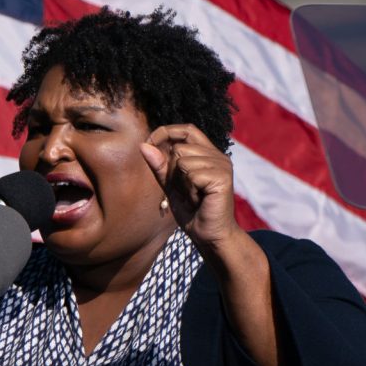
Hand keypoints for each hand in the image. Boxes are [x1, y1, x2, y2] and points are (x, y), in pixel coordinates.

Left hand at [139, 124, 241, 249]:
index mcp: (207, 154)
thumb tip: (143, 145)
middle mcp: (217, 156)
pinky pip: (191, 174)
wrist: (208, 236)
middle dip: (172, 171)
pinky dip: (189, 191)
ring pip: (182, 160)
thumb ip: (159, 165)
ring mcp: (222, 165)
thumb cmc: (192, 211)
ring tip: (193, 197)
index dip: (166, 132)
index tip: (149, 143)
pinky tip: (199, 200)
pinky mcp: (222, 177)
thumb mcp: (170, 186)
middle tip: (184, 191)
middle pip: (179, 148)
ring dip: (181, 183)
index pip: (186, 130)